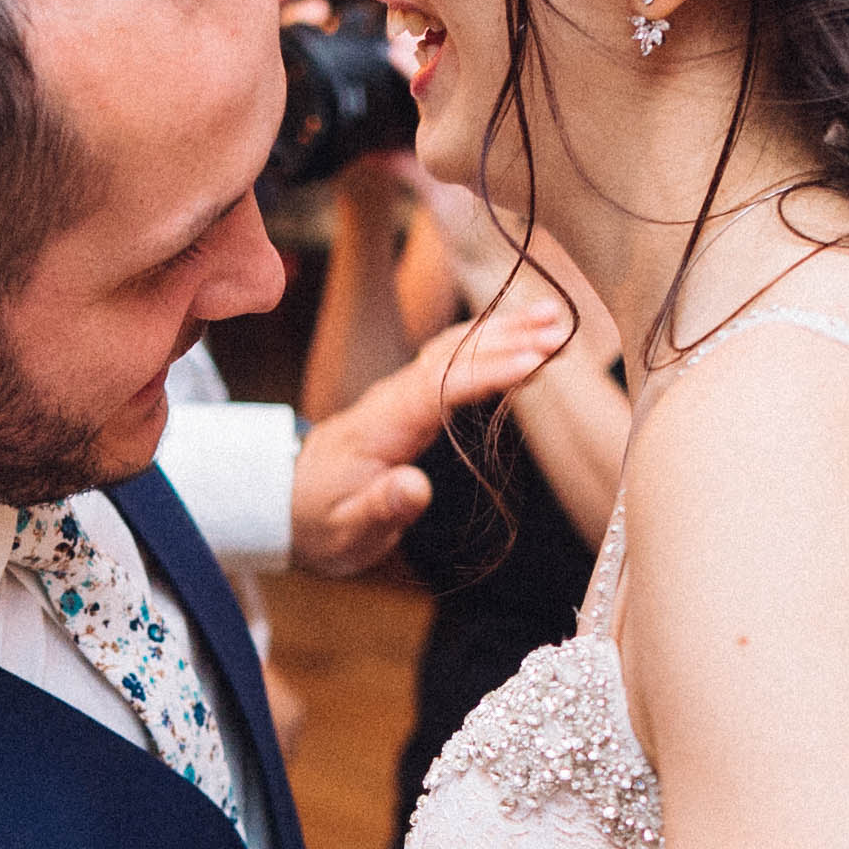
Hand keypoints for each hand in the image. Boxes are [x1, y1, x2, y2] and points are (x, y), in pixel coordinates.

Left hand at [288, 280, 579, 577]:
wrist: (287, 502)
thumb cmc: (319, 521)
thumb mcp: (345, 531)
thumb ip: (379, 509)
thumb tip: (415, 488)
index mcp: (380, 425)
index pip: (439, 387)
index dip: (488, 371)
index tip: (534, 361)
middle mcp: (391, 397)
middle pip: (452, 355)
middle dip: (506, 338)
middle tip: (560, 325)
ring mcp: (400, 393)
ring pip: (453, 349)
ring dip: (502, 330)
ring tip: (553, 317)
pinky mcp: (410, 396)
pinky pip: (451, 359)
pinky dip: (486, 341)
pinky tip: (520, 332)